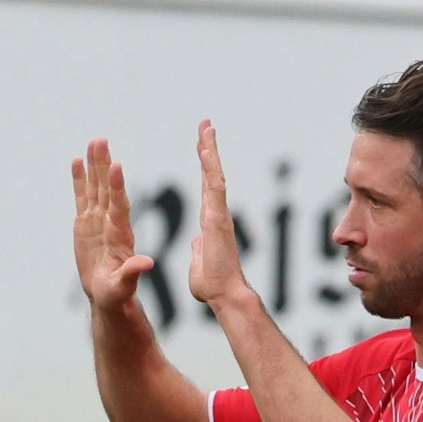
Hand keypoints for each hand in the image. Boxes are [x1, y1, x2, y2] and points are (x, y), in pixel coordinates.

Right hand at [71, 138, 153, 311]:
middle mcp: (110, 222)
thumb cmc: (117, 293)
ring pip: (96, 188)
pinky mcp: (85, 223)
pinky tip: (78, 161)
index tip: (117, 166)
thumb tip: (147, 263)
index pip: (119, 206)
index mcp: (120, 235)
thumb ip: (133, 272)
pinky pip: (82, 197)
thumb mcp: (123, 285)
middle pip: (107, 189)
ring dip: (94, 166)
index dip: (117, 187)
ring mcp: (98, 221)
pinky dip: (80, 179)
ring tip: (94, 142)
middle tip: (101, 141)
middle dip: (104, 165)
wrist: (107, 294)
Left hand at [188, 120, 252, 308]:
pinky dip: (211, 167)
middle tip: (206, 125)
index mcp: (210, 222)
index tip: (202, 147)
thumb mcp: (199, 262)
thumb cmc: (213, 285)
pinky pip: (215, 187)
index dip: (205, 166)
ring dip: (210, 150)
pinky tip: (206, 150)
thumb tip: (197, 241)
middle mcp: (217, 213)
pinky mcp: (218, 219)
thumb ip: (198, 249)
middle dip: (208, 149)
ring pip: (214, 175)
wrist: (225, 296)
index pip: (206, 188)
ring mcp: (219, 214)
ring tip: (206, 127)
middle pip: (212, 174)